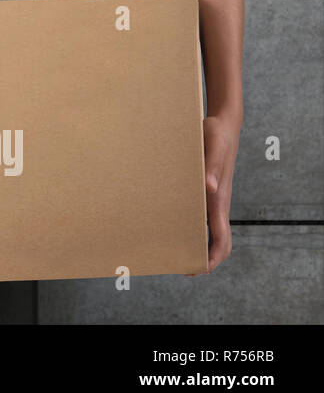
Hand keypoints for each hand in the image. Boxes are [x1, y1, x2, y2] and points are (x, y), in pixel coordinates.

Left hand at [185, 112, 239, 275]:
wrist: (223, 123)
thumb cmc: (218, 135)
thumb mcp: (214, 147)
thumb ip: (212, 166)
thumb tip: (210, 188)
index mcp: (220, 200)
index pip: (222, 238)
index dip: (213, 257)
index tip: (199, 269)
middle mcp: (217, 202)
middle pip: (216, 239)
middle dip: (203, 257)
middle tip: (181, 267)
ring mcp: (212, 197)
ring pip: (206, 228)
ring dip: (195, 242)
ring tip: (172, 249)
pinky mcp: (204, 188)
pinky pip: (199, 212)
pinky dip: (189, 223)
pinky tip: (171, 220)